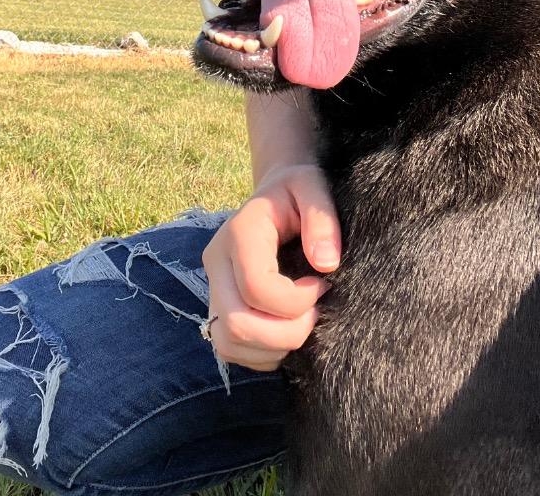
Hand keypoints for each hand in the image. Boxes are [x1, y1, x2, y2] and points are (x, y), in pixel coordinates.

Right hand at [202, 163, 340, 370]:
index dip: (297, 301)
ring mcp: (213, 288)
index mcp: (239, 232)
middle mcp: (217, 262)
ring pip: (230, 342)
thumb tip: (326, 263)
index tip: (322, 284)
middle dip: (287, 333)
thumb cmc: (296, 192)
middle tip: (315, 313)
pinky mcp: (217, 307)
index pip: (257, 287)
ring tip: (302, 322)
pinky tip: (287, 329)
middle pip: (237, 323)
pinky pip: (231, 349)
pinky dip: (263, 353)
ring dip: (274, 347)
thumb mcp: (313, 187)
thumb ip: (322, 218)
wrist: (274, 195)